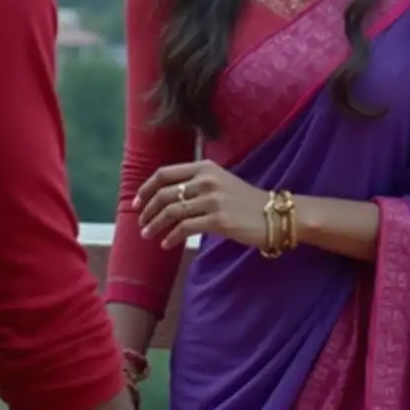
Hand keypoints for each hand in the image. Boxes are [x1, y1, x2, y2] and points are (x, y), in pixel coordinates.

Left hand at [133, 160, 269, 249]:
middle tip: (140, 223)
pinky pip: (186, 228)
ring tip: (147, 235)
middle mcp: (207, 180)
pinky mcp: (218, 220)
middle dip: (147, 209)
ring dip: (155, 224)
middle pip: (165, 193)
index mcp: (204, 167)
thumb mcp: (219, 182)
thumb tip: (165, 197)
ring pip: (172, 211)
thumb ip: (195, 183)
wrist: (273, 215)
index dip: (146, 188)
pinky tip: (167, 243)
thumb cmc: (244, 200)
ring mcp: (213, 199)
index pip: (165, 173)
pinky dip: (172, 237)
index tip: (137, 202)